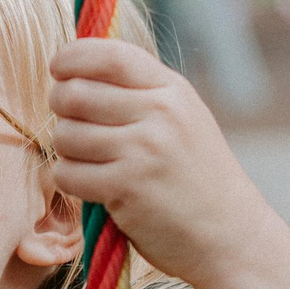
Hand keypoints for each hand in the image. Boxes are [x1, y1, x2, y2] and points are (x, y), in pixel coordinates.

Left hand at [46, 38, 289, 288]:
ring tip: (93, 163)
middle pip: (73, 94)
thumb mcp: (181, 119)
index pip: (107, 53)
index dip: (70, 57)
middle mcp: (160, 113)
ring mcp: (144, 150)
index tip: (59, 71)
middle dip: (61, 110)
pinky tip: (96, 190)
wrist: (230, 235)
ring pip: (65, 135)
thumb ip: (139, 92)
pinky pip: (67, 173)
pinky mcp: (127, 187)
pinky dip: (71, 182)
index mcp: (171, 89)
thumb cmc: (195, 177)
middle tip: (74, 127)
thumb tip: (75, 69)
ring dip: (67, 152)